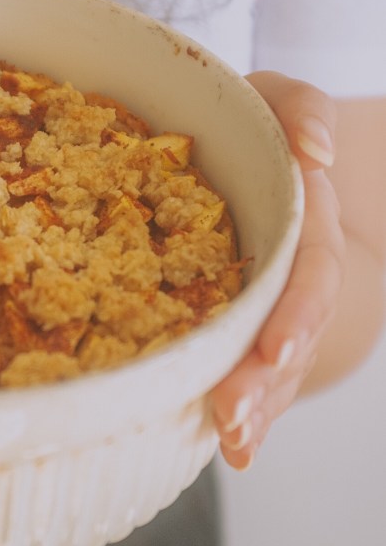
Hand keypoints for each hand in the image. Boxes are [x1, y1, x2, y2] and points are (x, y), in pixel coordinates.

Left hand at [210, 71, 343, 470]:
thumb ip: (302, 110)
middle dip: (265, 380)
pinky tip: (230, 447)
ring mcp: (270, 305)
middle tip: (232, 416)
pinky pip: (244, 366)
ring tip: (230, 440)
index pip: (308, 276)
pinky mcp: (241, 322)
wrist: (254, 156)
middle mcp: (292, 275)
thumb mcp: (280, 98)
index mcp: (304, 225)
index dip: (296, 315)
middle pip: (287, 334)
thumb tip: (316, 153)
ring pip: (271, 365)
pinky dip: (246, 407)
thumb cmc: (257, 126)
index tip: (276, 351)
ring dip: (254, 405)